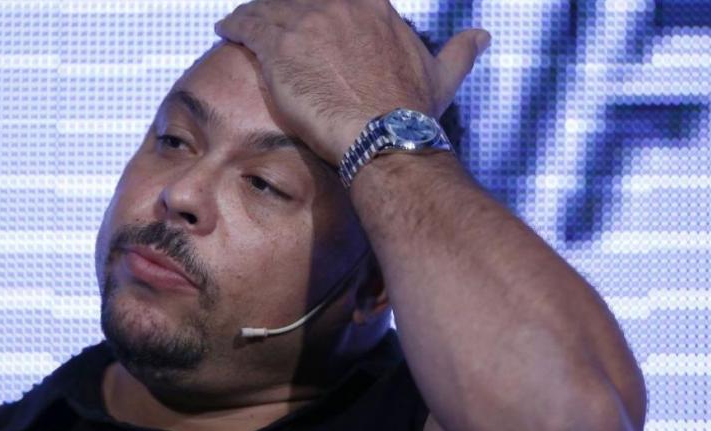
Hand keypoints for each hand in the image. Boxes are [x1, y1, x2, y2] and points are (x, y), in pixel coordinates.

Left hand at [215, 0, 489, 164]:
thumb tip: (482, 37)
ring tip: (244, 26)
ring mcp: (309, 20)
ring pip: (270, 5)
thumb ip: (459, 52)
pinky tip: (228, 33)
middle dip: (284, 8)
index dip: (319, 8)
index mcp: (373, 8)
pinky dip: (235, 26)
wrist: (386, 136)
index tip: (310, 18)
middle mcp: (341, 4)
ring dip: (255, 14)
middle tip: (272, 24)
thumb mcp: (441, 76)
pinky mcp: (280, 43)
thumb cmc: (412, 113)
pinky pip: (247, 24)